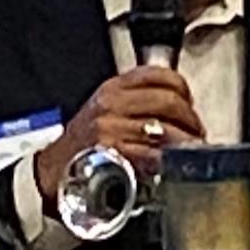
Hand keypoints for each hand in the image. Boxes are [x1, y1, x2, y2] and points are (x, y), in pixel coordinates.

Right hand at [34, 66, 204, 210]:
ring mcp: (111, 128)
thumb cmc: (82, 146)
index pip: (159, 75)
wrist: (53, 173)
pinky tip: (175, 165)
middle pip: (168, 101)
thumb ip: (135, 103)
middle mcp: (111, 104)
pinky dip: (169, 160)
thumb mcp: (104, 111)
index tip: (189, 102)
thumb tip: (176, 110)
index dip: (182, 88)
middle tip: (196, 133)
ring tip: (192, 151)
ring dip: (186, 142)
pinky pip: (152, 154)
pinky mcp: (112, 153)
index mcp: (112, 89)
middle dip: (190, 119)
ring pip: (165, 128)